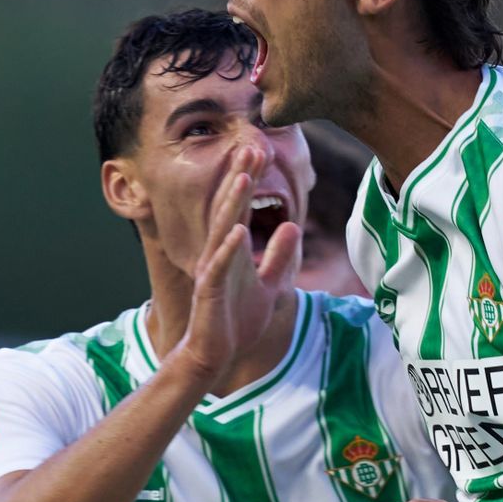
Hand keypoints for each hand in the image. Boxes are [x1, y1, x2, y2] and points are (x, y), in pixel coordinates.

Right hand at [173, 144, 301, 384]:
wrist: (216, 354)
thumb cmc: (238, 320)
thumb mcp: (269, 285)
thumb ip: (278, 256)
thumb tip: (293, 227)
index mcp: (232, 250)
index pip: (241, 209)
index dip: (250, 182)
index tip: (262, 153)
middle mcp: (218, 253)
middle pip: (229, 208)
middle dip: (240, 178)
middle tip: (252, 147)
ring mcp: (212, 271)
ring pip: (222, 230)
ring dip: (231, 203)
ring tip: (243, 175)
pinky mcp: (209, 291)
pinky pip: (219, 267)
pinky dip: (229, 249)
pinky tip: (238, 231)